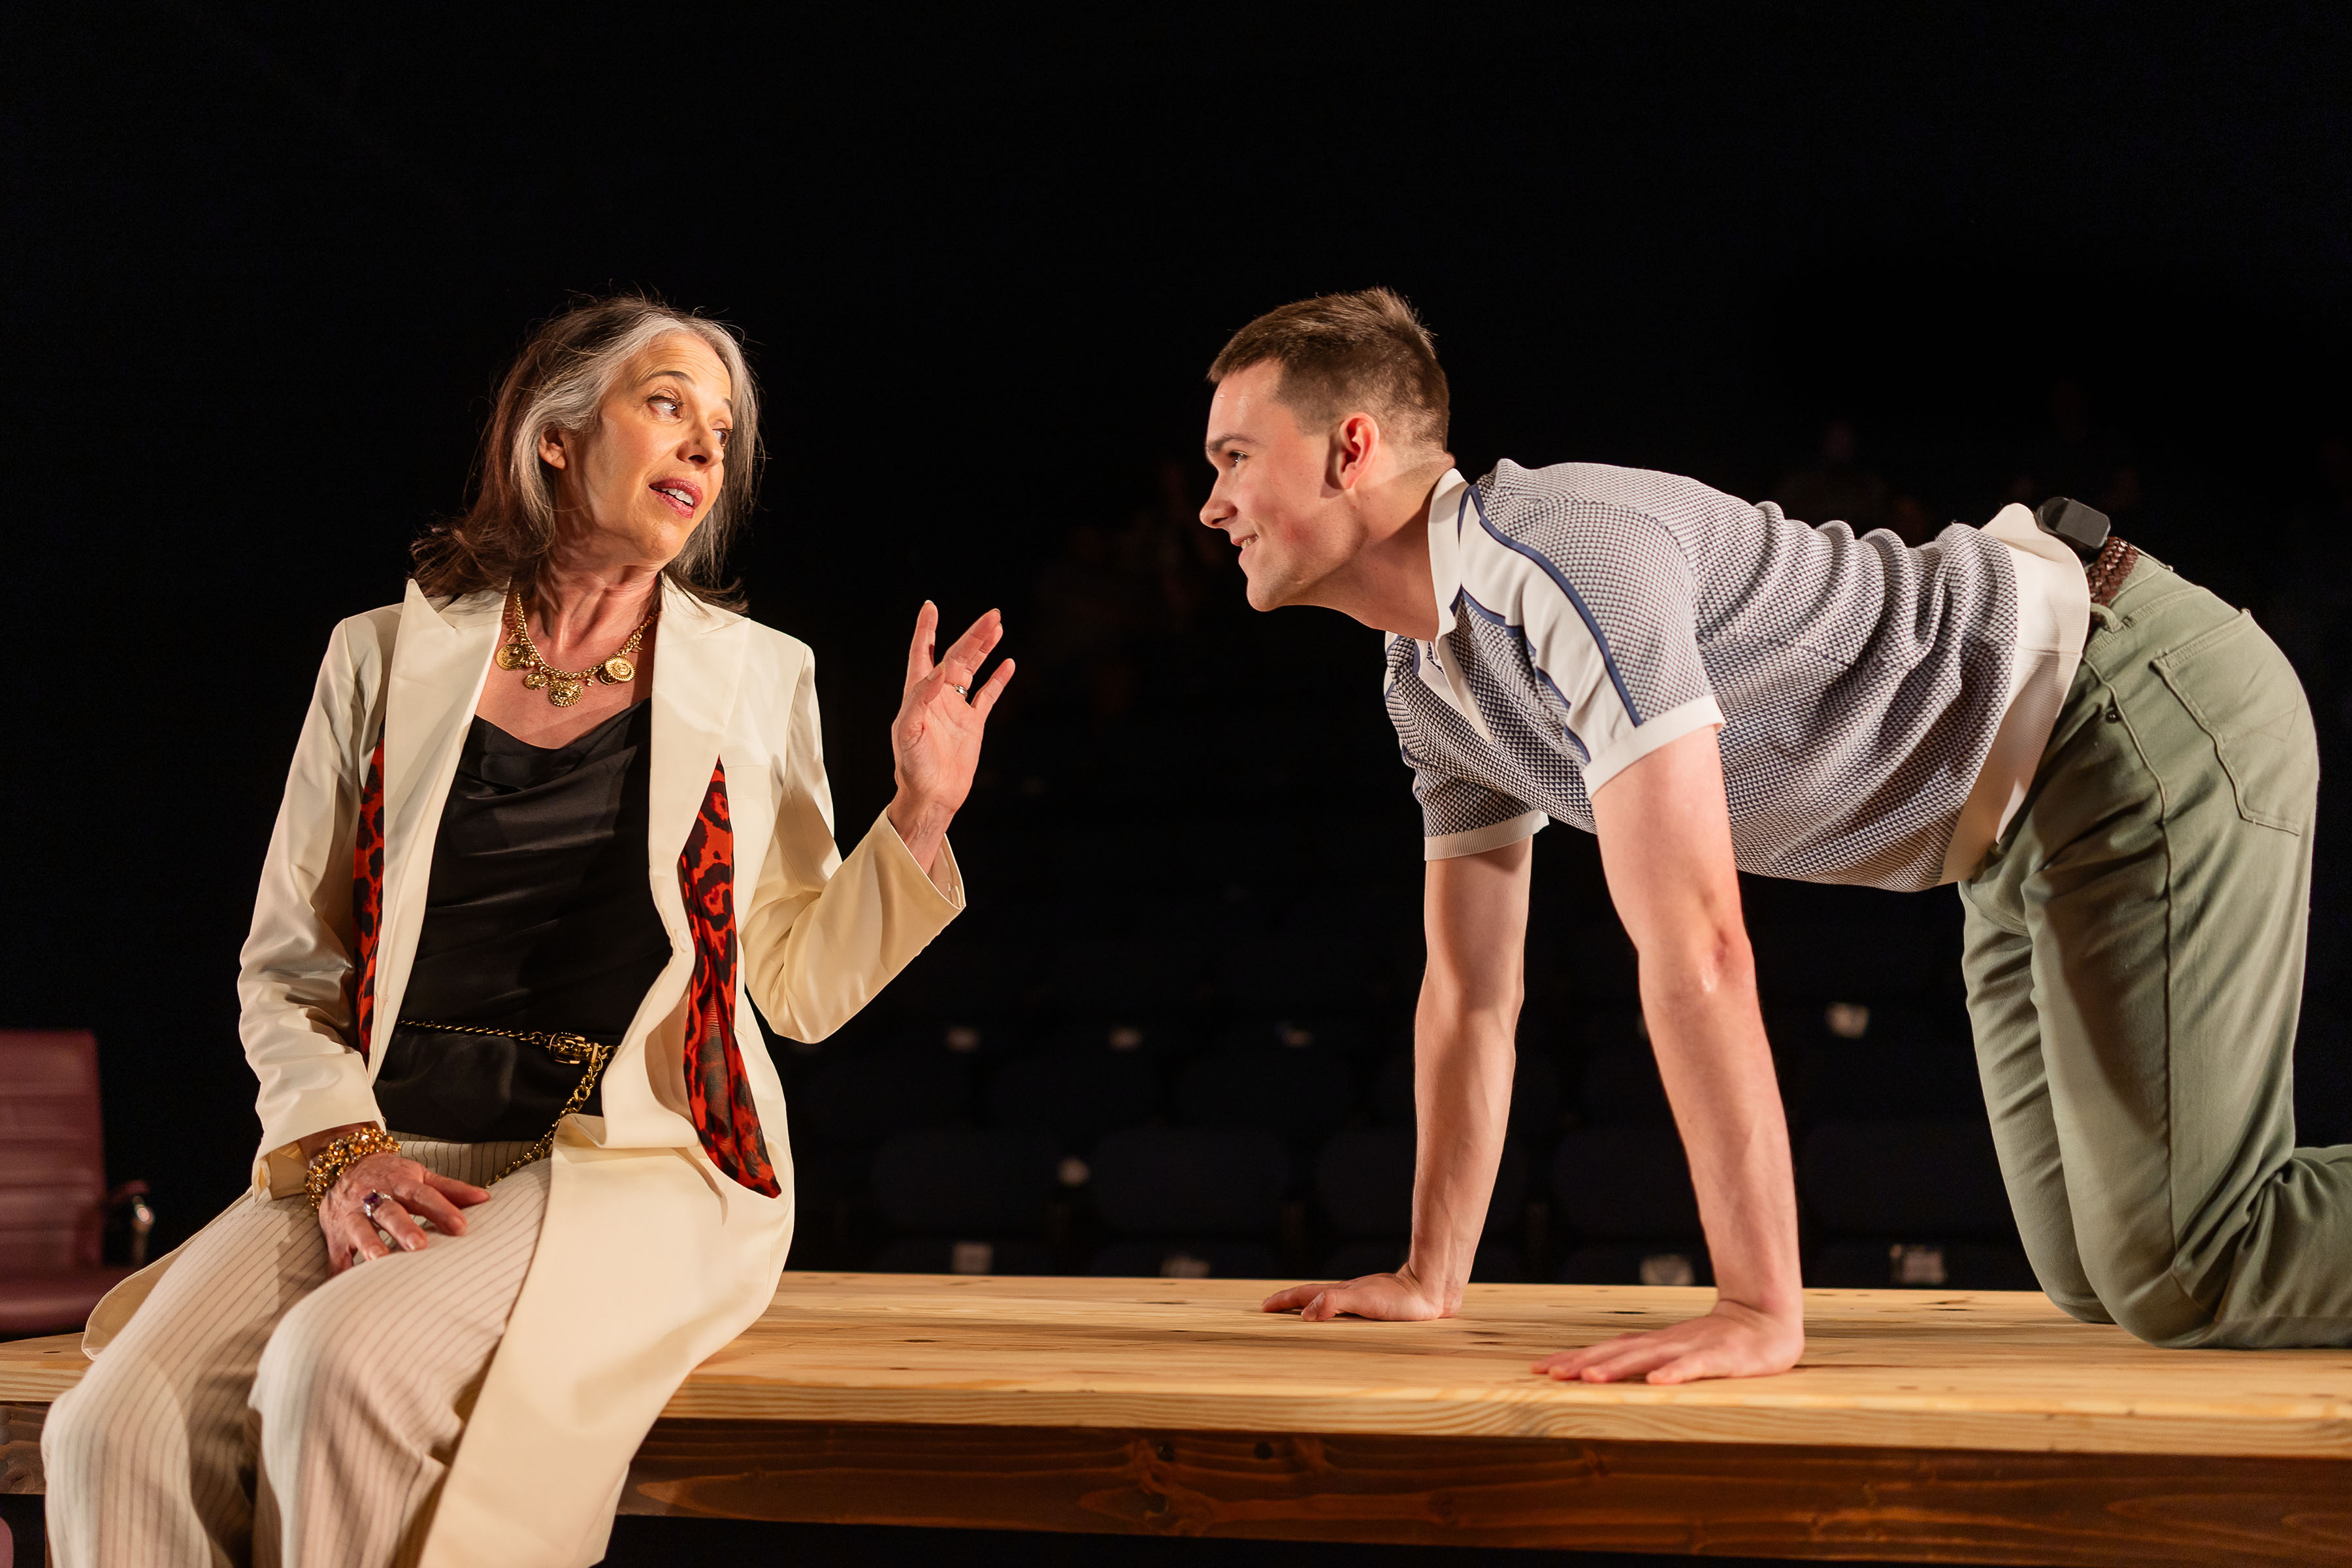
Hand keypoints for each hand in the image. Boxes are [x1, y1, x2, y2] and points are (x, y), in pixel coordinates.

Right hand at [318, 1150, 491, 1274]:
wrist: (343, 1163)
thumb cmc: (390, 1174)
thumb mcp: (420, 1175)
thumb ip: (450, 1189)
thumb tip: (485, 1198)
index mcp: (400, 1182)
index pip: (424, 1195)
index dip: (442, 1209)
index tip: (461, 1227)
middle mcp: (374, 1196)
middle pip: (390, 1211)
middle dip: (404, 1228)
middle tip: (420, 1245)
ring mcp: (351, 1215)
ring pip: (359, 1228)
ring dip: (369, 1244)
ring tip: (380, 1260)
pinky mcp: (334, 1233)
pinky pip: (336, 1252)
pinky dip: (339, 1269)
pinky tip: (346, 1284)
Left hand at [888, 601, 1013, 872]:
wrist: (931, 795)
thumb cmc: (912, 766)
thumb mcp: (908, 731)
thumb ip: (921, 698)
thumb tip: (940, 670)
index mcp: (917, 693)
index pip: (922, 653)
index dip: (926, 629)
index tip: (930, 606)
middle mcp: (937, 695)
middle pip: (956, 656)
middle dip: (973, 635)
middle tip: (992, 615)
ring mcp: (956, 708)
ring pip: (973, 669)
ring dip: (985, 649)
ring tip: (998, 627)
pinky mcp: (972, 723)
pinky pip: (987, 695)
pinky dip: (998, 679)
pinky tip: (1009, 663)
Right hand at [1260, 1265, 1457, 1321]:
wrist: (1431, 1290)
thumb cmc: (1400, 1299)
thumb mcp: (1363, 1301)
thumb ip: (1334, 1303)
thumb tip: (1305, 1314)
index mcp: (1340, 1293)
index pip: (1303, 1295)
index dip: (1283, 1301)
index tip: (1263, 1307)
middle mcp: (1347, 1294)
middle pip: (1311, 1295)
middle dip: (1289, 1302)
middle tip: (1271, 1309)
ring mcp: (1361, 1299)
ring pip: (1327, 1301)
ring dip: (1308, 1307)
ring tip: (1297, 1315)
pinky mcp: (1375, 1307)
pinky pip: (1343, 1309)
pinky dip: (1330, 1312)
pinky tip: (1338, 1320)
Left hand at [1530, 1298, 1802, 1384]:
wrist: (1764, 1319)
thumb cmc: (1715, 1341)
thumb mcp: (1674, 1350)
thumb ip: (1643, 1358)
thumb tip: (1600, 1368)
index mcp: (1653, 1343)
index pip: (1606, 1349)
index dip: (1574, 1358)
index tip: (1540, 1369)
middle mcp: (1665, 1342)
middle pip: (1617, 1353)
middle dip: (1583, 1363)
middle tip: (1552, 1374)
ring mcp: (1692, 1348)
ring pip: (1648, 1358)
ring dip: (1618, 1368)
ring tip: (1590, 1379)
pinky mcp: (1721, 1358)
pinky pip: (1695, 1367)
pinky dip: (1676, 1373)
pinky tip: (1658, 1383)